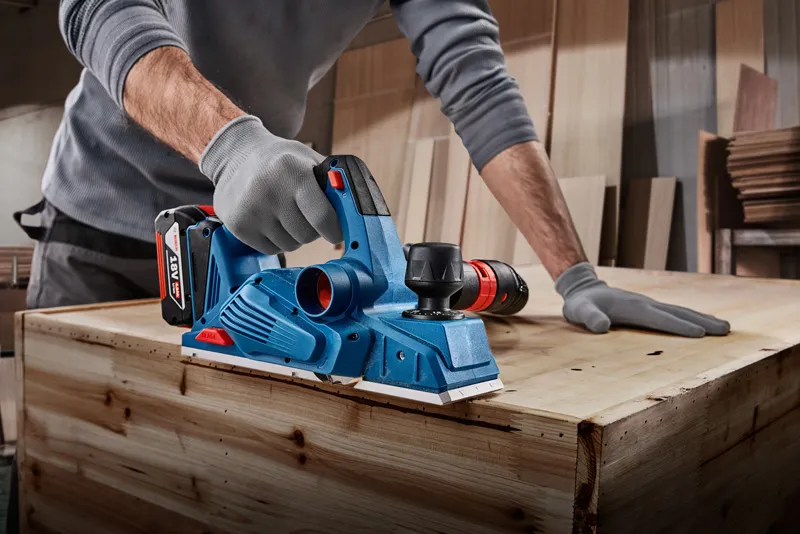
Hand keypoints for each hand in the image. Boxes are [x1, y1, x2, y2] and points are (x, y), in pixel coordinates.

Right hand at [199, 116, 341, 253]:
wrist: (235, 156)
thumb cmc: (281, 161)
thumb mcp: (308, 159)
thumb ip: (332, 184)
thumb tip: (355, 214)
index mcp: (293, 171)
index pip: (323, 217)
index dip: (335, 230)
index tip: (337, 231)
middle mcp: (270, 191)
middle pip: (307, 235)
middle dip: (312, 229)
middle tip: (305, 213)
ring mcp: (251, 210)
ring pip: (290, 245)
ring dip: (293, 235)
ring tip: (284, 212)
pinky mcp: (239, 226)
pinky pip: (272, 249)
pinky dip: (276, 240)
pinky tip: (269, 219)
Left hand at [555, 262, 729, 337]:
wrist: (582, 288)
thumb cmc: (580, 304)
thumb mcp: (579, 311)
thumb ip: (589, 318)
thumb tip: (601, 326)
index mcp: (633, 308)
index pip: (660, 319)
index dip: (679, 326)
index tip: (701, 333)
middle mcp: (646, 304)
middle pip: (678, 313)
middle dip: (702, 322)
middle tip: (727, 330)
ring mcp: (649, 304)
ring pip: (680, 311)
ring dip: (702, 319)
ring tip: (725, 327)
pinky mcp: (649, 307)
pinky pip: (674, 312)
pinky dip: (691, 317)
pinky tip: (702, 323)